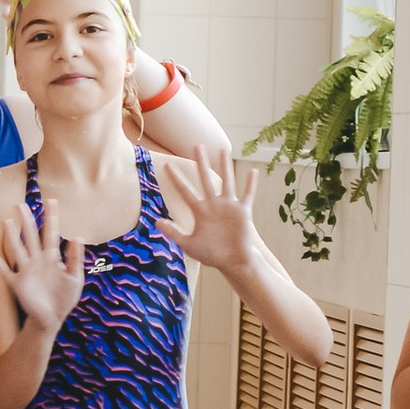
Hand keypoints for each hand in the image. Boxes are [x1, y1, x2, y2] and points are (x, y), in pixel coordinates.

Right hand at [0, 198, 84, 338]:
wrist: (53, 318)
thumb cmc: (65, 298)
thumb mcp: (75, 278)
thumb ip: (75, 258)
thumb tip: (77, 237)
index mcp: (52, 258)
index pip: (51, 233)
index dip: (51, 217)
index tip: (51, 200)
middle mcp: (37, 260)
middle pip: (31, 236)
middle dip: (27, 220)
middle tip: (21, 204)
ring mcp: (26, 271)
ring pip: (17, 249)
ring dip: (11, 236)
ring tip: (6, 221)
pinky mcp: (18, 284)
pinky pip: (6, 273)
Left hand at [149, 147, 262, 274]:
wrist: (232, 262)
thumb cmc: (212, 255)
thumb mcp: (189, 244)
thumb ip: (174, 232)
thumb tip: (156, 221)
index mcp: (200, 211)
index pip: (185, 191)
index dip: (176, 179)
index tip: (167, 165)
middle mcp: (213, 205)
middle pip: (205, 179)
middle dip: (200, 162)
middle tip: (196, 146)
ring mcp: (228, 206)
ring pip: (226, 181)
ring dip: (225, 165)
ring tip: (223, 148)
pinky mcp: (242, 211)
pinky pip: (247, 194)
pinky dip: (251, 184)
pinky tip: (253, 171)